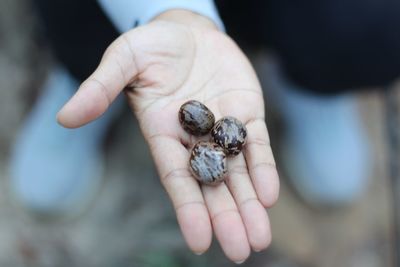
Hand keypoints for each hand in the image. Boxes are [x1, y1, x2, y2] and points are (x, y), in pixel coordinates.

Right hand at [57, 10, 278, 262]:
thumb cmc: (152, 45)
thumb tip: (65, 117)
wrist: (188, 30)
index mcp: (163, 134)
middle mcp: (193, 140)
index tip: (200, 242)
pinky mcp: (246, 113)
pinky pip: (257, 145)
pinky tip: (269, 195)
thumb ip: (100, 88)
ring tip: (260, 238)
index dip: (188, 209)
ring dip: (250, 204)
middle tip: (241, 251)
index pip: (176, 178)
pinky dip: (263, 168)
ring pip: (238, 173)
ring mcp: (222, 128)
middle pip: (211, 185)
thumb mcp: (123, 60)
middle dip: (226, 217)